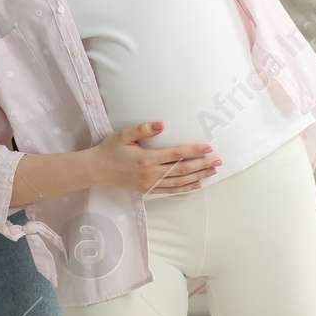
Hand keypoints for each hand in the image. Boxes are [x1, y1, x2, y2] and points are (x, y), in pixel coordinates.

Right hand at [90, 122, 218, 195]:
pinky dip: (185, 188)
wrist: (97, 170)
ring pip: (179, 182)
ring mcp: (150, 184)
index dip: (193, 151)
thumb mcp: (123, 135)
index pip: (176, 154)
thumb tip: (161, 125)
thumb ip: (142, 129)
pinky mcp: (148, 189)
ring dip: (198, 176)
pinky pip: (170, 190)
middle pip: (182, 170)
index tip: (207, 147)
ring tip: (212, 171)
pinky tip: (197, 184)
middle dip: (202, 164)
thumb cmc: (110, 150)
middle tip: (218, 160)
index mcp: (146, 158)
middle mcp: (150, 173)